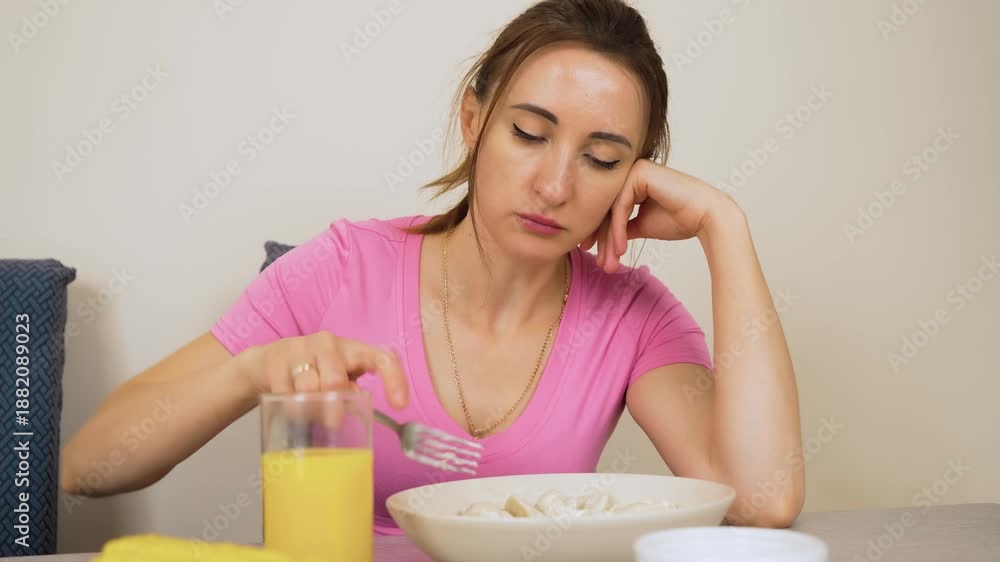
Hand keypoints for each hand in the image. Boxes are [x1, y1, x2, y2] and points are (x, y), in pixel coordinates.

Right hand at [235, 332, 408, 408]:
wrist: (268, 362)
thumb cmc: (315, 372)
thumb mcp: (339, 378)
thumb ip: (352, 392)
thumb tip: (360, 409)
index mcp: (353, 349)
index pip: (382, 358)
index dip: (395, 380)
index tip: (400, 406)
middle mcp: (329, 343)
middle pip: (335, 381)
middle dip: (334, 406)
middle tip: (334, 421)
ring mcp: (301, 348)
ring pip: (308, 389)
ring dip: (310, 409)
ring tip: (309, 412)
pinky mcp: (276, 360)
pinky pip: (286, 395)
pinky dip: (291, 408)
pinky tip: (291, 405)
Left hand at [580, 159, 740, 271]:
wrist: (706, 217)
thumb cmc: (680, 220)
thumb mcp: (642, 225)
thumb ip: (623, 227)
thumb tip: (603, 238)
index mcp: (633, 182)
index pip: (609, 210)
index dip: (600, 234)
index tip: (596, 257)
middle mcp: (631, 172)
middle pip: (607, 209)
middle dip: (603, 240)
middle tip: (600, 264)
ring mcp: (634, 170)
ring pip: (611, 209)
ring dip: (609, 239)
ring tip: (610, 262)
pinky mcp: (639, 173)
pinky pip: (621, 206)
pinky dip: (618, 229)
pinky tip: (621, 248)